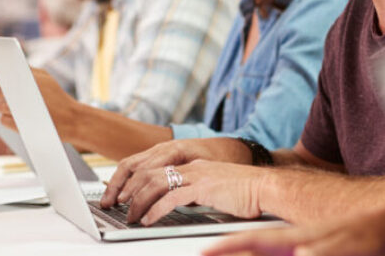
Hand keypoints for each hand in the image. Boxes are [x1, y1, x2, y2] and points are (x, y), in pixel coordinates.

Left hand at [0, 69, 77, 134]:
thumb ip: (28, 72)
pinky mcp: (18, 125)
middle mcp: (21, 92)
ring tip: (18, 110)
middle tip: (3, 98)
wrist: (72, 119)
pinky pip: (3, 120)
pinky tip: (18, 120)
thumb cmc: (58, 99)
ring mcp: (19, 109)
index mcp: (27, 78)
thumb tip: (5, 73)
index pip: (0, 74)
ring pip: (0, 107)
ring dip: (5, 109)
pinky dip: (7, 120)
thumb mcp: (46, 79)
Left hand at [121, 159, 270, 224]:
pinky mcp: (203, 187)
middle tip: (118, 205)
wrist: (265, 187)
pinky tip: (148, 219)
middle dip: (129, 190)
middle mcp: (191, 166)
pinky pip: (171, 197)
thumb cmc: (245, 192)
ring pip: (156, 184)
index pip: (155, 168)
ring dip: (138, 201)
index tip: (125, 194)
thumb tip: (180, 204)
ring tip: (130, 216)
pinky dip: (155, 209)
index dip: (136, 180)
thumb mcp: (215, 190)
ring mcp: (196, 175)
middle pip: (149, 173)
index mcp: (192, 165)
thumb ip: (196, 193)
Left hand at [201, 205, 384, 255]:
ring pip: (305, 244)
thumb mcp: (332, 253)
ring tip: (249, 253)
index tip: (203, 254)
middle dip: (238, 248)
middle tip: (208, 254)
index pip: (262, 245)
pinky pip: (342, 246)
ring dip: (279, 252)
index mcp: (307, 242)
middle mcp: (318, 236)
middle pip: (271, 243)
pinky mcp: (367, 236)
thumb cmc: (374, 245)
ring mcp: (341, 234)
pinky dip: (325, 251)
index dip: (231, 249)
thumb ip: (312, 253)